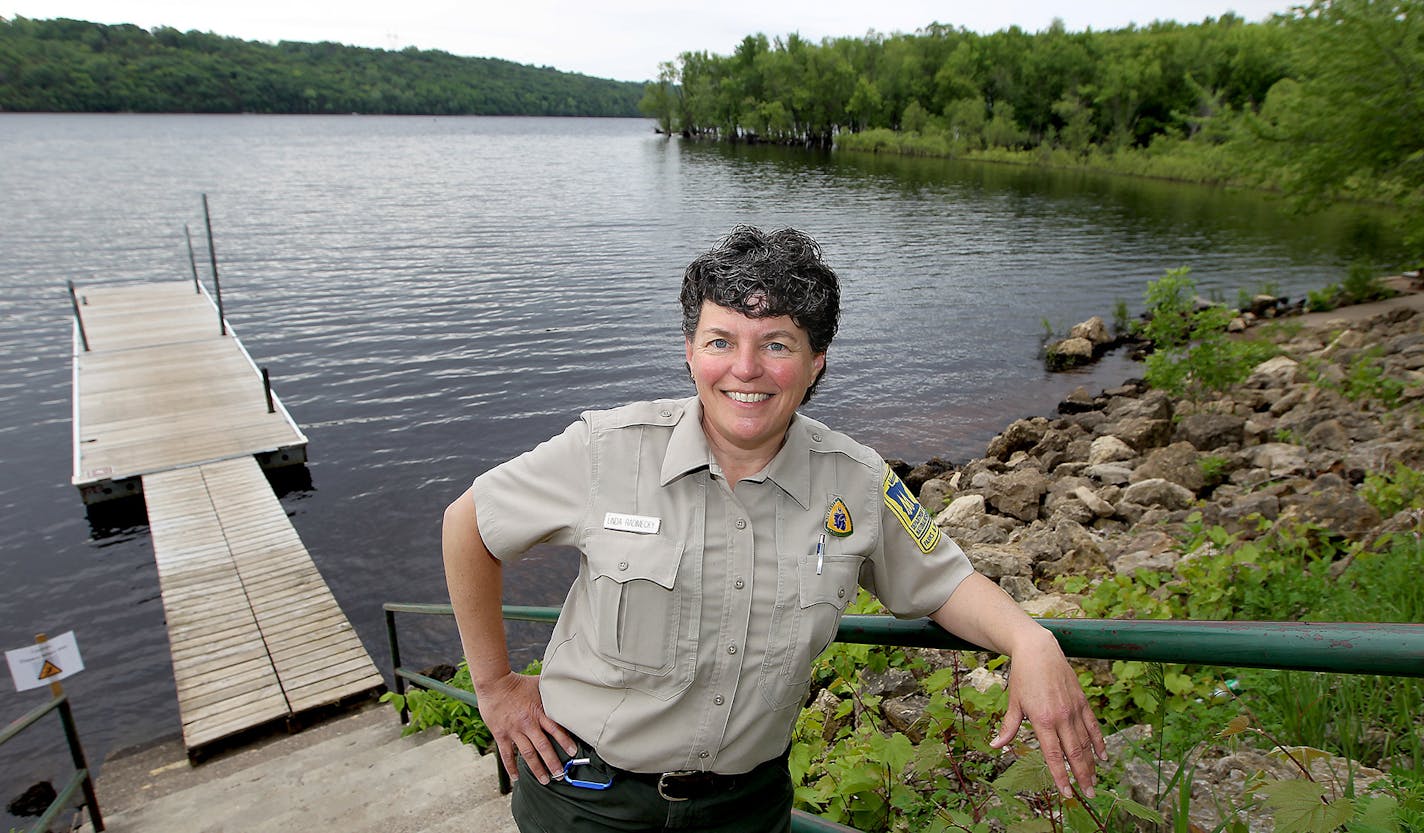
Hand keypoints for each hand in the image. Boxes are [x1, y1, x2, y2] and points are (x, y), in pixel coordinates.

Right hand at [474, 672, 576, 783]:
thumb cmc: (518, 682)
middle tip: (560, 774)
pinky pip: (506, 755)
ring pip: (528, 754)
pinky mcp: (501, 734)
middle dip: (553, 762)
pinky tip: (516, 777)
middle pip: (543, 746)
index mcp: (539, 712)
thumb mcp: (539, 684)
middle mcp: (528, 723)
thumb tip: (568, 686)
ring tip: (545, 780)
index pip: (556, 729)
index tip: (573, 753)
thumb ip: (552, 691)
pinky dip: (511, 767)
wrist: (494, 683)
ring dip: (537, 769)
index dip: (565, 741)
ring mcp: (514, 731)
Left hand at [989, 631, 1106, 798]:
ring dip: (1091, 764)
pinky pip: (1093, 725)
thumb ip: (1009, 727)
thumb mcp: (1013, 702)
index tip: (1066, 793)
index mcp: (1042, 720)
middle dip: (1082, 776)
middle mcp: (1061, 717)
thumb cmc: (1023, 677)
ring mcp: (1073, 709)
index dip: (1061, 776)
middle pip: (1074, 753)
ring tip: (1094, 782)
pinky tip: (1103, 756)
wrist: (1038, 650)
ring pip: (1085, 742)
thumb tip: (995, 745)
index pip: (1054, 755)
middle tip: (1088, 795)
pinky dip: (1099, 742)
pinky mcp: (1082, 701)